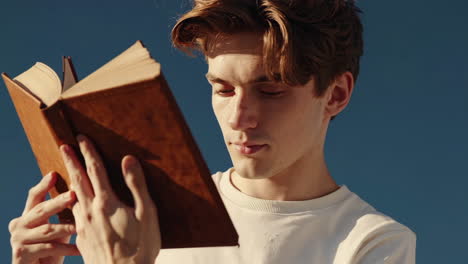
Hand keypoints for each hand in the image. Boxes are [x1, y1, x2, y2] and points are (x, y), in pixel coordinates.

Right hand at [9, 172, 79, 263]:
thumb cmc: (51, 249)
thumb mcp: (58, 229)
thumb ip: (63, 212)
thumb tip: (79, 188)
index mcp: (26, 216)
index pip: (34, 197)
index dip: (43, 186)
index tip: (54, 174)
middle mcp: (17, 225)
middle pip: (41, 210)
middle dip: (58, 202)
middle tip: (73, 194)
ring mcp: (17, 240)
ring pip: (47, 230)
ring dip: (67, 228)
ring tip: (82, 225)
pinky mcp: (20, 255)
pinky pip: (48, 249)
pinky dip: (67, 249)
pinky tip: (80, 249)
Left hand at [59, 134, 160, 263]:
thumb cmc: (140, 246)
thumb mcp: (146, 213)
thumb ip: (136, 184)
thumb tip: (128, 159)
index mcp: (107, 202)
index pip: (95, 170)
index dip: (89, 152)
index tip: (82, 138)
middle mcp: (90, 210)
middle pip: (78, 179)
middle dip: (71, 161)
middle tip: (63, 146)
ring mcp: (84, 225)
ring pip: (73, 196)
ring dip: (69, 179)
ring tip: (66, 170)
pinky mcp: (82, 238)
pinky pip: (73, 214)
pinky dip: (71, 202)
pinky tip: (73, 203)